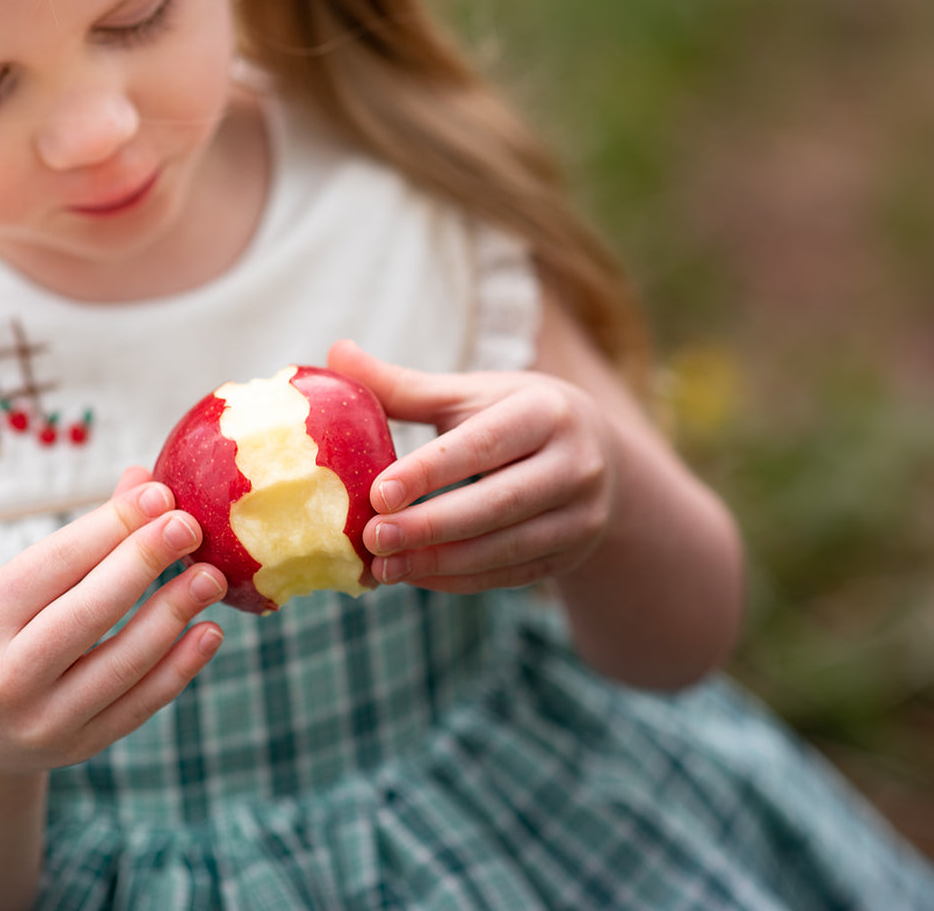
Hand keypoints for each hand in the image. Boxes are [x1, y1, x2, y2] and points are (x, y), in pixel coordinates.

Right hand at [0, 468, 225, 774]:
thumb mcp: (8, 585)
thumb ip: (80, 542)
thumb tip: (143, 482)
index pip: (57, 563)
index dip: (113, 525)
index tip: (161, 495)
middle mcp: (7, 675)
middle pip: (91, 611)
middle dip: (146, 562)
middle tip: (190, 527)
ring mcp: (44, 720)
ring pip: (124, 661)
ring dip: (175, 613)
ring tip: (212, 576)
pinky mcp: (79, 747)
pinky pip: (140, 704)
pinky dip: (181, 667)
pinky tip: (210, 631)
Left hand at [328, 341, 615, 593]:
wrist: (598, 457)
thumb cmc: (516, 418)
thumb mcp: (474, 395)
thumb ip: (407, 387)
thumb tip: (335, 354)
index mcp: (547, 412)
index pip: (485, 444)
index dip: (431, 470)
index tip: (378, 493)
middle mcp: (576, 463)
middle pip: (498, 503)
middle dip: (431, 525)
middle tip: (372, 537)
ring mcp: (581, 515)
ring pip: (506, 547)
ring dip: (440, 562)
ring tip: (383, 567)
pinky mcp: (572, 554)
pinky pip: (510, 574)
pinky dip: (459, 579)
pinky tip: (415, 576)